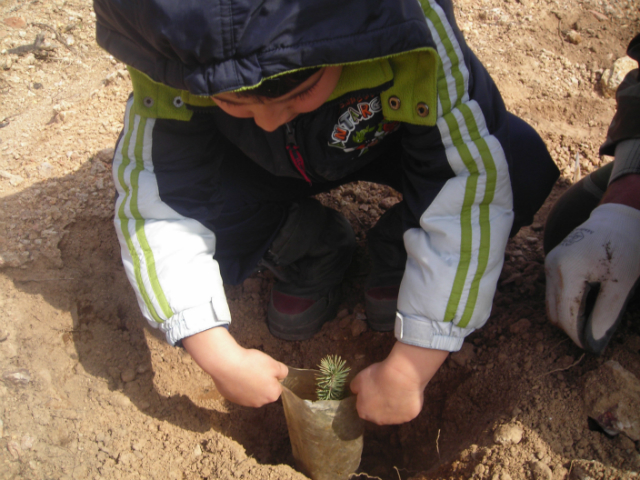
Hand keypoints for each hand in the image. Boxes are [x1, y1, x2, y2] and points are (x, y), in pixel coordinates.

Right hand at [183, 327, 288, 406]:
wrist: (226, 364)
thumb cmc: (251, 364)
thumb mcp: (273, 363)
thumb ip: (283, 371)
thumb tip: (282, 375)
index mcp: (271, 395)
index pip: (277, 386)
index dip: (272, 375)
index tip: (265, 368)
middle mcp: (258, 402)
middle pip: (264, 390)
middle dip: (261, 380)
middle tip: (254, 368)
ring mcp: (243, 402)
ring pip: (251, 391)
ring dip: (249, 382)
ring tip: (243, 370)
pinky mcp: (231, 398)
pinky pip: (238, 390)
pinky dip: (238, 383)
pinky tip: (235, 374)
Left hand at [350, 342, 447, 424]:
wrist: (401, 377)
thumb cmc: (378, 376)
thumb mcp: (359, 378)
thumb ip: (355, 387)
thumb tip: (355, 391)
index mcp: (364, 412)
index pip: (363, 407)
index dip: (369, 397)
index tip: (374, 388)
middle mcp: (379, 421)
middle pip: (378, 413)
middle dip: (381, 403)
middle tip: (386, 389)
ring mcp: (395, 420)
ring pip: (393, 413)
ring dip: (394, 405)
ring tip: (398, 389)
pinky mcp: (409, 416)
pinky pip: (407, 410)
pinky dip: (407, 403)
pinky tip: (407, 392)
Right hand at [545, 202, 639, 352]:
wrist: (620, 216)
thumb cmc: (626, 247)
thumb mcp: (622, 282)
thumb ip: (606, 313)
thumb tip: (593, 342)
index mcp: (568, 270)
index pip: (566, 315)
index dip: (578, 336)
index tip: (594, 348)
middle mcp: (551, 267)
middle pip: (554, 313)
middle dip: (572, 329)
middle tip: (595, 338)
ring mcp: (549, 263)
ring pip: (551, 305)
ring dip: (568, 318)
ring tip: (592, 322)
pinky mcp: (551, 262)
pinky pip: (553, 293)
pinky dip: (566, 304)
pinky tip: (586, 305)